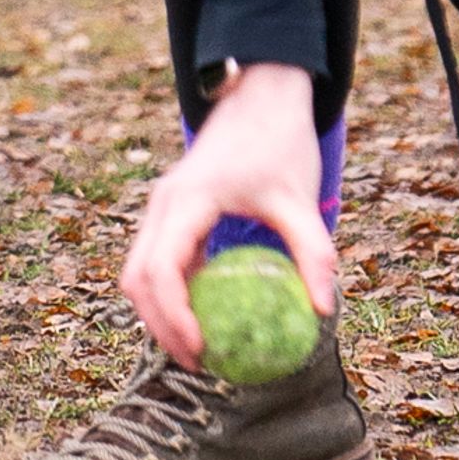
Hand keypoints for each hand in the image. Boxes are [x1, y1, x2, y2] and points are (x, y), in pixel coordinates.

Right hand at [118, 62, 335, 366]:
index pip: (162, 268)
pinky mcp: (170, 210)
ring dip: (159, 312)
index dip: (174, 316)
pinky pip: (156, 259)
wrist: (262, 96)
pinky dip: (169, 291)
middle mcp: (163, 203)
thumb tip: (322, 311)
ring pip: (138, 270)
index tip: (202, 350)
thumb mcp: (301, 198)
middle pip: (137, 277)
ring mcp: (161, 206)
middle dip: (159, 326)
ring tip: (197, 349)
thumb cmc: (281, 143)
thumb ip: (312, 251)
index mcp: (188, 199)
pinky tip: (203, 316)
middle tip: (199, 363)